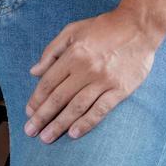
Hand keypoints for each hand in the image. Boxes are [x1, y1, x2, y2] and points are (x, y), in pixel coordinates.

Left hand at [24, 8, 156, 142]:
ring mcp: (103, 81)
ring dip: (60, 124)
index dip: (37, 99)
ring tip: (47, 137)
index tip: (28, 112)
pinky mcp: (119, 90)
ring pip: (77, 107)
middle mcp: (86, 69)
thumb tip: (34, 71)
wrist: (137, 27)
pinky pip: (100, 110)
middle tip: (31, 131)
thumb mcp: (73, 30)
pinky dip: (86, 123)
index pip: (49, 82)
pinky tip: (74, 133)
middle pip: (60, 97)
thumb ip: (52, 50)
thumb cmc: (102, 28)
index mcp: (73, 53)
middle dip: (43, 116)